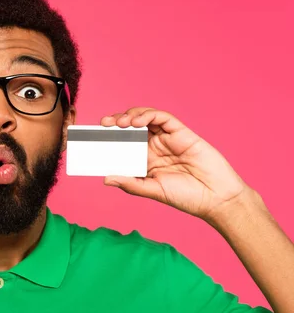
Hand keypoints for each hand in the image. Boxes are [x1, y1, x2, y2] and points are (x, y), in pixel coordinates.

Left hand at [100, 107, 248, 221]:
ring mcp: (167, 139)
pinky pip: (163, 118)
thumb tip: (105, 179)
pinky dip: (149, 115)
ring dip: (130, 116)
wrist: (216, 198)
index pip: (123, 145)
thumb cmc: (186, 197)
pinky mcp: (181, 133)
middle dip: (116, 123)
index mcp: (145, 161)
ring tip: (120, 123)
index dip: (110, 138)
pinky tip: (139, 122)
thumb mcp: (153, 190)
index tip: (95, 137)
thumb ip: (131, 183)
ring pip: (145, 119)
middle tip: (103, 124)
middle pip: (131, 129)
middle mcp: (154, 147)